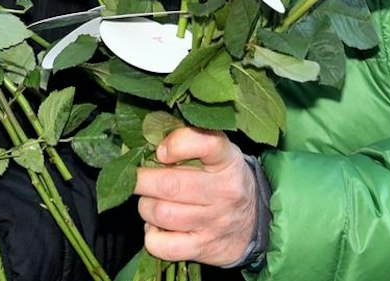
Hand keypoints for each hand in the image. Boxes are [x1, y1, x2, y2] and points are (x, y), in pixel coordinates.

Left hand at [134, 127, 258, 266]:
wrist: (254, 224)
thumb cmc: (224, 181)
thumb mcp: (219, 155)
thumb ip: (189, 143)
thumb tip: (148, 142)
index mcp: (228, 161)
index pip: (207, 144)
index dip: (177, 144)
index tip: (161, 151)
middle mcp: (224, 192)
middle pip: (169, 185)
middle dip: (140, 180)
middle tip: (135, 178)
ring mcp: (213, 223)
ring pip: (160, 213)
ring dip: (146, 206)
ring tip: (151, 202)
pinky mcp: (202, 248)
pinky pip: (162, 245)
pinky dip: (151, 236)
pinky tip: (157, 227)